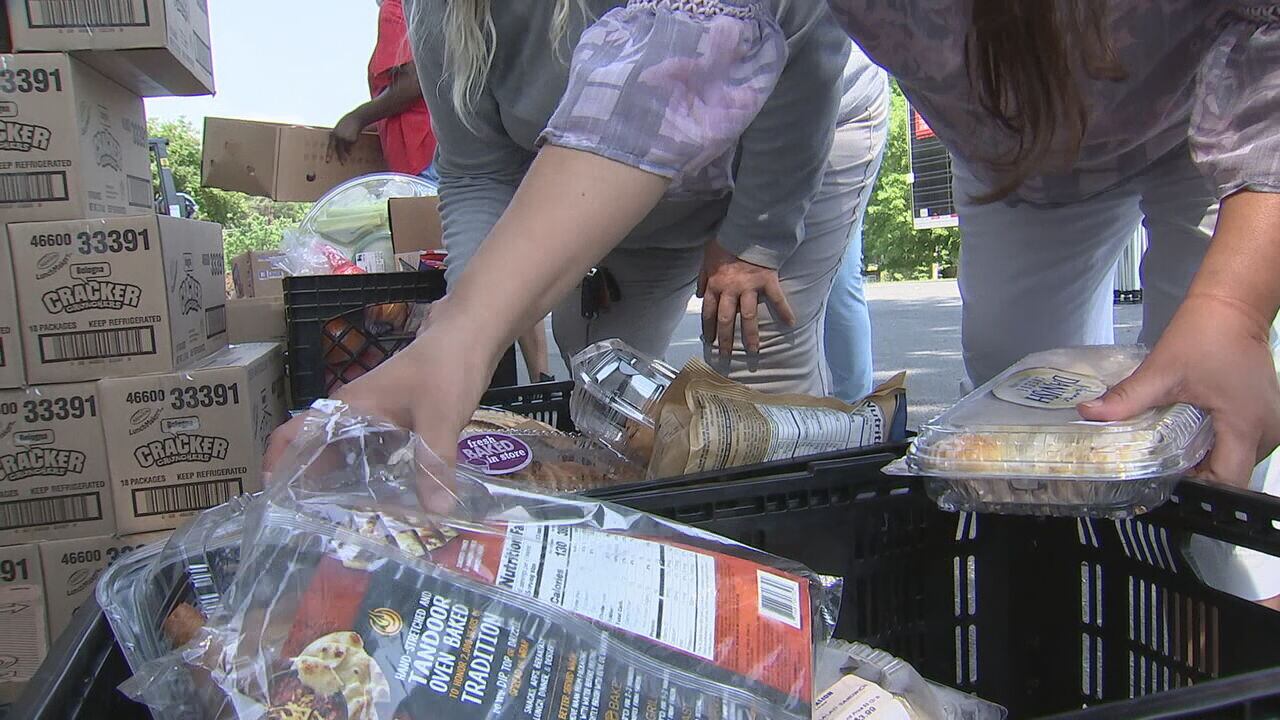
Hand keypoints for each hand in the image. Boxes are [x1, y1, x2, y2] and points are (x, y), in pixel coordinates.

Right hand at [265, 320, 494, 509]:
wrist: (469, 336)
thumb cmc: (446, 368)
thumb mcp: (439, 419)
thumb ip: (434, 465)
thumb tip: (436, 513)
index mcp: (348, 408)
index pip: (294, 434)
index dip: (277, 464)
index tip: (274, 500)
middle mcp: (353, 412)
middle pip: (316, 450)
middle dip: (309, 484)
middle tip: (311, 526)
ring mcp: (373, 414)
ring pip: (343, 451)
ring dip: (338, 479)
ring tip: (342, 520)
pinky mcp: (395, 418)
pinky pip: (370, 450)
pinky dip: (368, 472)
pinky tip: (382, 498)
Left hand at [328, 111, 365, 163]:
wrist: (355, 119)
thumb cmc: (346, 123)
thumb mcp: (339, 130)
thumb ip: (338, 138)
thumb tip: (344, 151)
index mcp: (333, 135)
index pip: (330, 146)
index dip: (329, 154)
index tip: (328, 161)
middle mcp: (338, 138)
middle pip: (339, 150)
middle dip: (341, 157)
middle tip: (343, 164)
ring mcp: (346, 139)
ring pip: (347, 148)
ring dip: (349, 148)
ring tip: (350, 138)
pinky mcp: (352, 140)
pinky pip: (352, 145)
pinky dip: (353, 142)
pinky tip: (354, 136)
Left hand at [698, 239, 795, 358]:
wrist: (746, 229)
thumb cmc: (725, 243)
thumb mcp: (706, 258)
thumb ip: (702, 277)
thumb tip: (700, 295)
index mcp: (715, 285)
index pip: (709, 312)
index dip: (709, 328)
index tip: (709, 341)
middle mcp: (730, 290)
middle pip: (727, 320)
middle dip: (725, 339)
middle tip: (725, 355)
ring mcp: (749, 287)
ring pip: (748, 316)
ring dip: (750, 335)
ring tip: (752, 351)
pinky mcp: (766, 281)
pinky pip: (776, 298)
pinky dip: (784, 310)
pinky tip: (790, 323)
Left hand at [1078, 294, 1279, 486]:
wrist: (1231, 306)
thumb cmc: (1207, 334)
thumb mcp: (1162, 371)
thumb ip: (1126, 398)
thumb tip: (1090, 413)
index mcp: (1246, 426)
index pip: (1227, 481)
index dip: (1196, 486)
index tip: (1166, 478)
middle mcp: (1266, 432)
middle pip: (1231, 474)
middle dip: (1196, 473)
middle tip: (1160, 462)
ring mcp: (1268, 424)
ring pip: (1235, 460)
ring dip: (1206, 458)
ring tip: (1171, 447)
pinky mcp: (1262, 416)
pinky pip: (1238, 443)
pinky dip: (1215, 443)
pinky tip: (1191, 430)